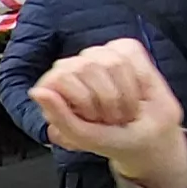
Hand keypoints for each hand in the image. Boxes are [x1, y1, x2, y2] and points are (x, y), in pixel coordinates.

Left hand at [26, 39, 186, 187]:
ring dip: (126, 95)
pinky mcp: (124, 49)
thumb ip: (58, 116)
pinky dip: (139, 79)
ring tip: (124, 109)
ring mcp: (98, 54)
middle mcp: (73, 65)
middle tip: (112, 118)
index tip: (93, 120)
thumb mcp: (82, 136)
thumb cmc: (112, 139)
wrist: (149, 137)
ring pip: (113, 62)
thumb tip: (37, 92)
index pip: (62, 77)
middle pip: (88, 68)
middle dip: (107, 101)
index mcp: (55, 86)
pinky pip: (131, 55)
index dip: (84, 102)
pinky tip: (136, 92)